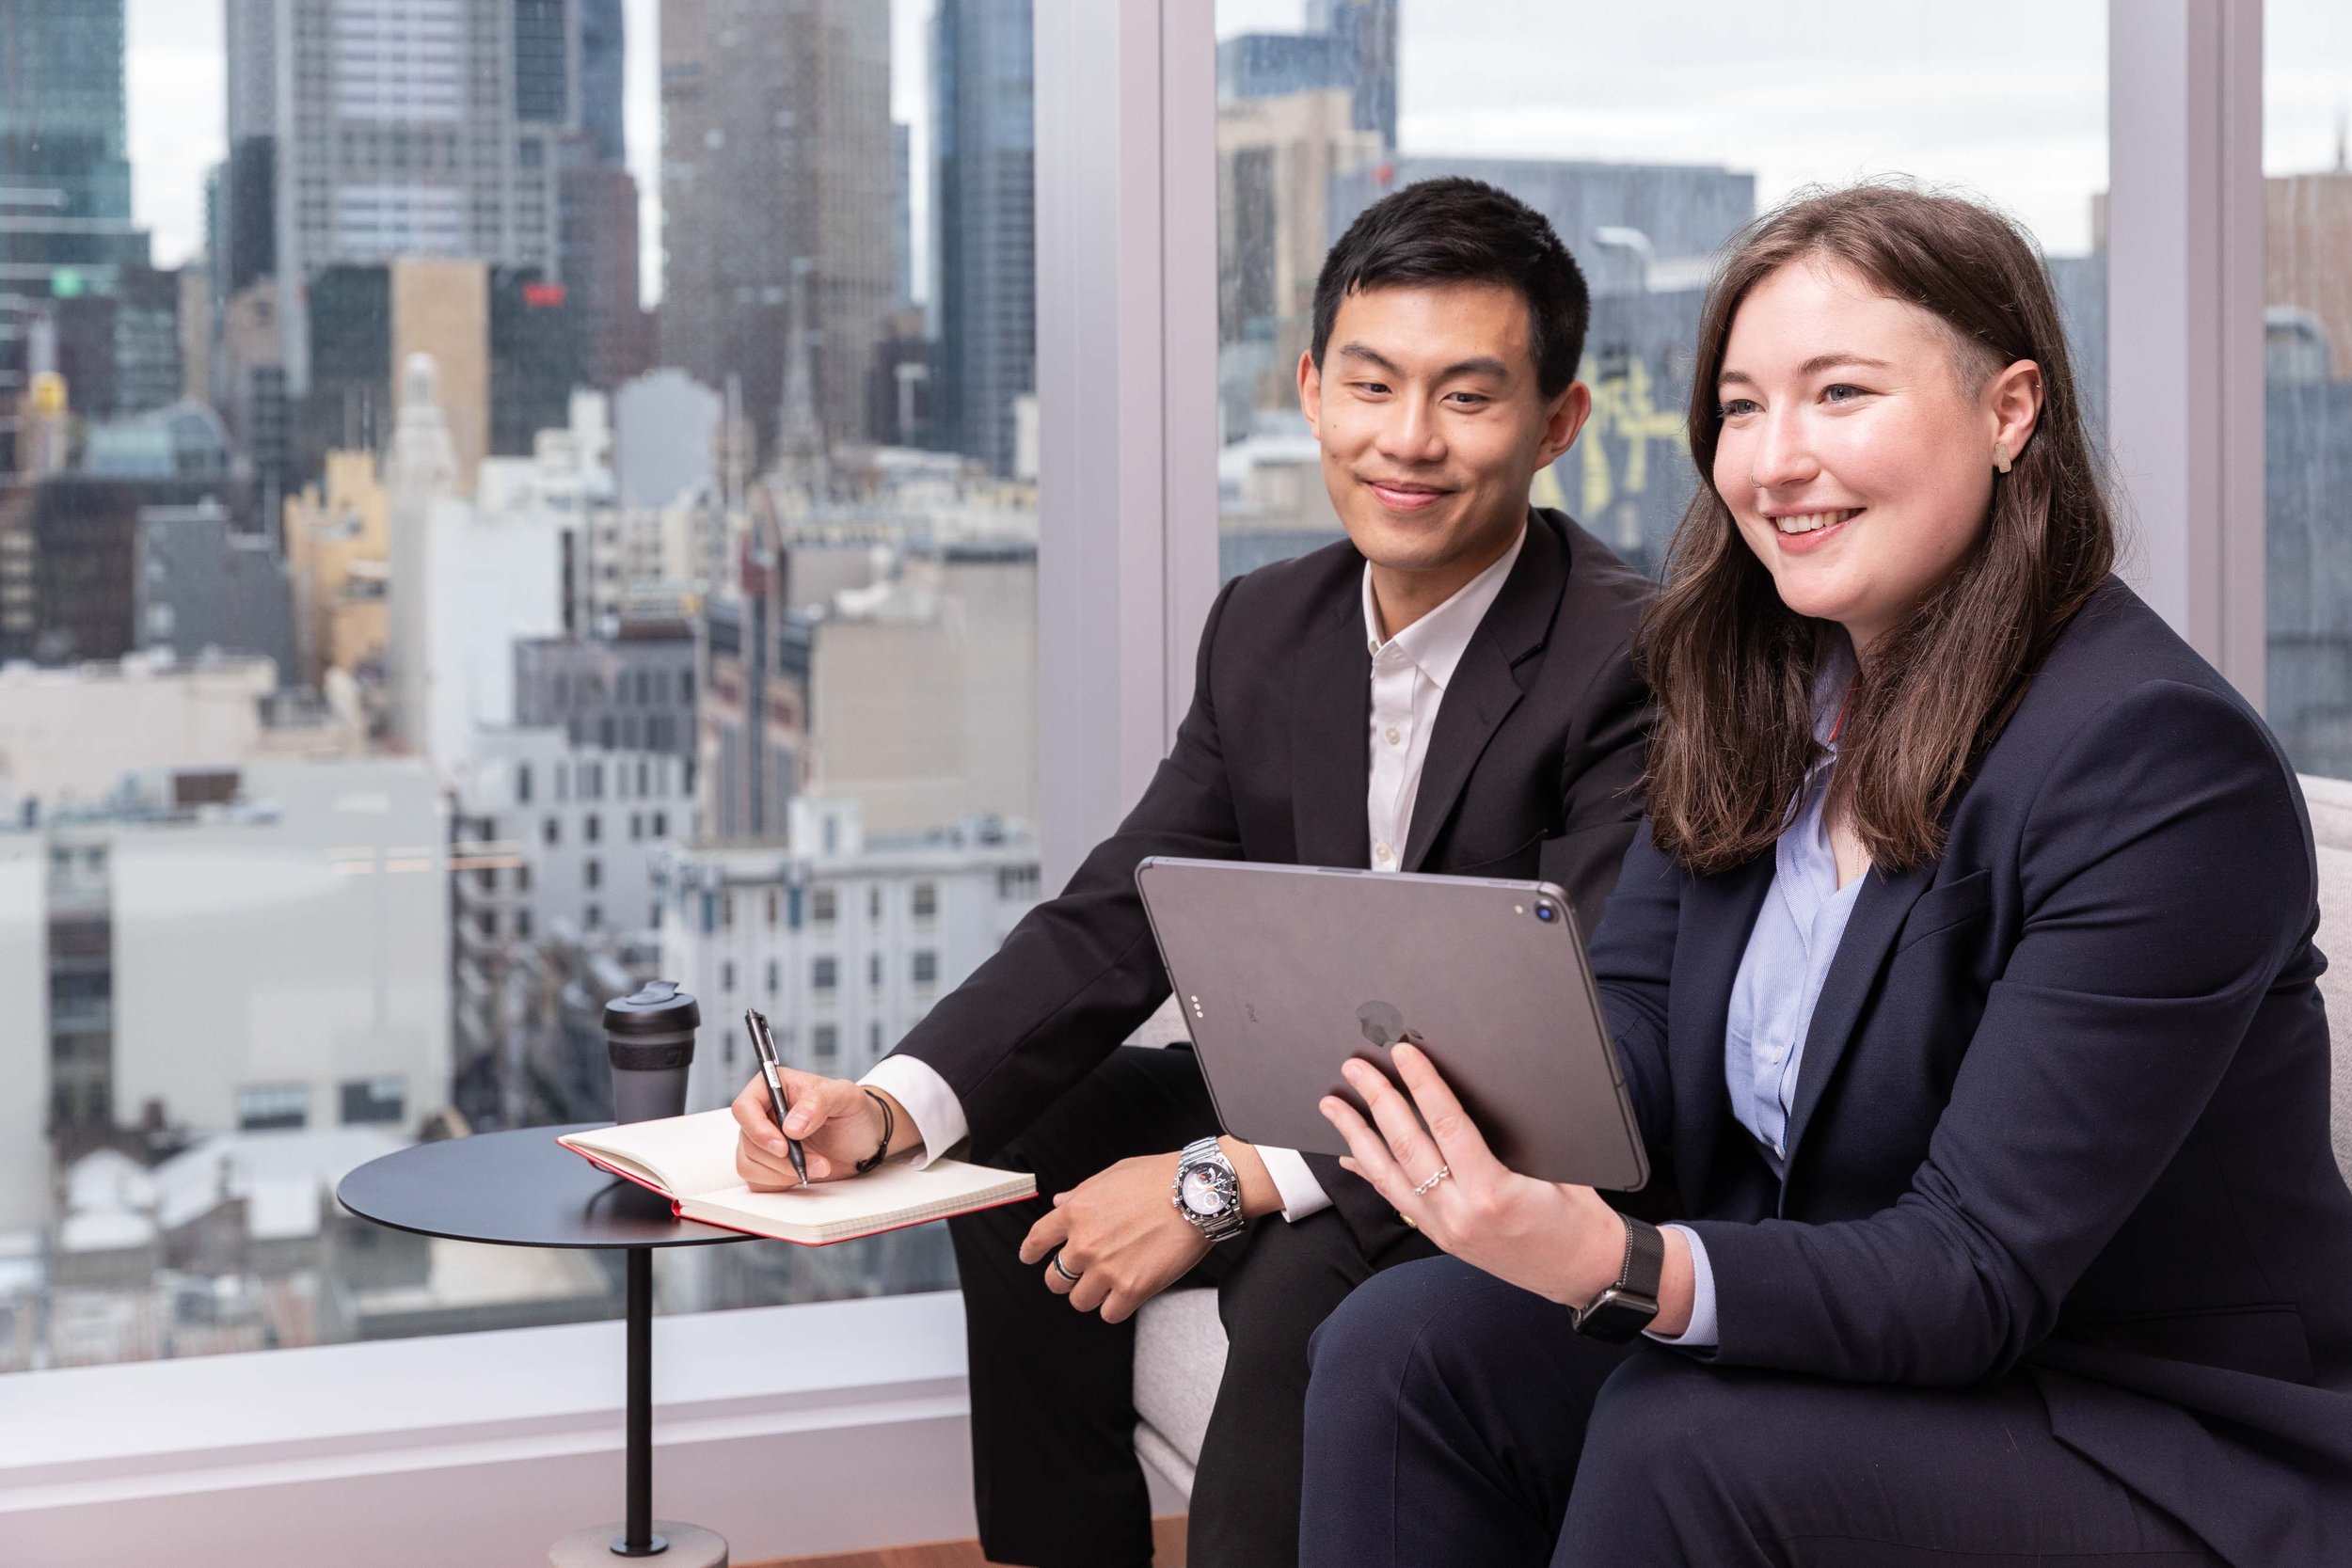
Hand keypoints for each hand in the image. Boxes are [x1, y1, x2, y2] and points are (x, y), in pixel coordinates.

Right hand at [730, 1072, 907, 1188]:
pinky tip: (806, 1174)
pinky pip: (757, 1181)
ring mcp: (761, 1141)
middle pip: (748, 1141)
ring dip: (785, 1173)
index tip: (783, 1145)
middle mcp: (762, 1114)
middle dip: (783, 1158)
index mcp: (774, 1087)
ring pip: (749, 1164)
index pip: (744, 1107)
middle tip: (817, 1161)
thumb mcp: (846, 1097)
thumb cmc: (853, 1112)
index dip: (757, 1129)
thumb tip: (790, 1126)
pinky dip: (782, 1183)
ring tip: (819, 1166)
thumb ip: (818, 1102)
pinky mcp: (765, 1166)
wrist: (863, 1141)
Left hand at [1016, 1152, 1211, 1324]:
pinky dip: (1115, 1307)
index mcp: (1076, 1211)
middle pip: (1055, 1279)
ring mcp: (1107, 1268)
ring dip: (1091, 1295)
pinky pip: (1109, 1314)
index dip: (1030, 1252)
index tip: (1031, 1257)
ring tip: (1108, 1285)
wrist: (1197, 1193)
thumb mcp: (1113, 1174)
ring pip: (1079, 1301)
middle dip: (1064, 1279)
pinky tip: (1125, 1295)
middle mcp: (1085, 1243)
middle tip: (1078, 1276)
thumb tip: (1060, 1203)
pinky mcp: (1132, 1288)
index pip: (1037, 1240)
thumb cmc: (1160, 1178)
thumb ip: (1082, 1193)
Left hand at [1319, 1042, 1627, 1308]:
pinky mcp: (1440, 1237)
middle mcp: (1460, 1214)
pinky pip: (1396, 1199)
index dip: (1422, 1085)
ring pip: (1389, 1175)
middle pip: (1407, 1146)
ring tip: (1334, 1106)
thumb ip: (1517, 1139)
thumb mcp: (1560, 1171)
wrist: (1586, 1275)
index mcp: (1493, 1193)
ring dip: (1358, 1136)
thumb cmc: (1581, 1221)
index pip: (1446, 1126)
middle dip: (1378, 1101)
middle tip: (1356, 1067)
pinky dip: (1371, 1174)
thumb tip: (1481, 1095)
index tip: (1403, 1055)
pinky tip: (1351, 1157)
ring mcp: (1444, 1229)